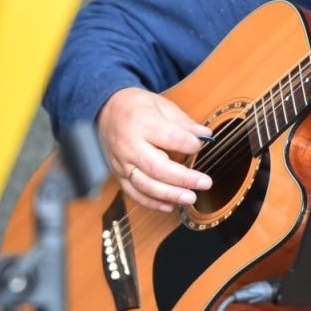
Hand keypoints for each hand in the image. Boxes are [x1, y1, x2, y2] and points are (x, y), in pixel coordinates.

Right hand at [96, 87, 213, 212]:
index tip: (200, 145)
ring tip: (190, 198)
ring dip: (170, 195)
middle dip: (184, 178)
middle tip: (205, 183)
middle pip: (157, 168)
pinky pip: (134, 193)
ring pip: (145, 185)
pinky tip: (170, 205)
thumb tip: (205, 135)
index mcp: (141, 123)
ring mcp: (122, 163)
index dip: (190, 144)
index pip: (170, 138)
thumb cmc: (135, 106)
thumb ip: (183, 122)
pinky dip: (152, 203)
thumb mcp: (160, 104)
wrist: (105, 110)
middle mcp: (129, 145)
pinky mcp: (118, 174)